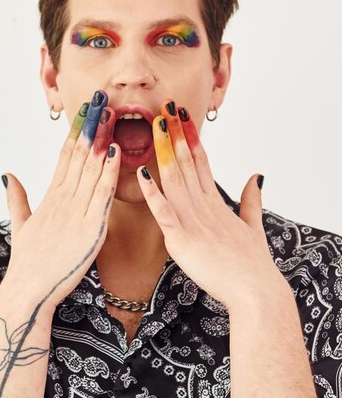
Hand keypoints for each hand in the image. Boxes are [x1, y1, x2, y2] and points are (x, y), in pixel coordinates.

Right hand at [0, 90, 120, 315]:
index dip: (77, 132)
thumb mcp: (21, 225)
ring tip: (110, 114)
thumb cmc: (27, 260)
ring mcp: (76, 212)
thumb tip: (7, 174)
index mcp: (51, 197)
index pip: (65, 156)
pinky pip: (102, 195)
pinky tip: (115, 151)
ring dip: (102, 140)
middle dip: (91, 127)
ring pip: (91, 169)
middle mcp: (63, 199)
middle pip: (79, 155)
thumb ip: (17, 198)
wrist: (28, 289)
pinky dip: (109, 172)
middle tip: (101, 100)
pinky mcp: (89, 228)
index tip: (85, 111)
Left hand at [137, 99, 285, 310]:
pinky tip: (142, 172)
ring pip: (175, 179)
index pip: (200, 162)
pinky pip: (164, 211)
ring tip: (154, 125)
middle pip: (186, 163)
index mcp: (215, 202)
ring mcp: (192, 220)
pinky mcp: (182, 239)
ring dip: (163, 151)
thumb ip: (250, 200)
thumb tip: (256, 175)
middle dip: (174, 134)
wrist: (255, 290)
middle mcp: (203, 205)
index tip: (181, 117)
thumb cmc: (252, 263)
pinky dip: (152, 192)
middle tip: (165, 107)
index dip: (189, 138)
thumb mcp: (251, 226)